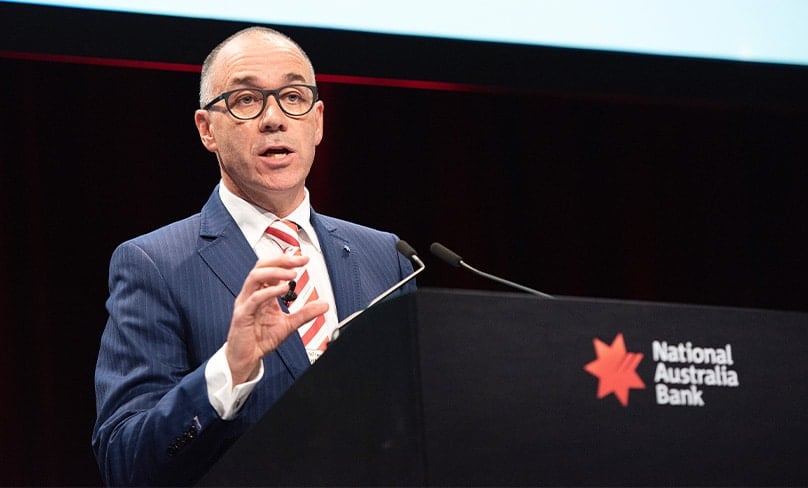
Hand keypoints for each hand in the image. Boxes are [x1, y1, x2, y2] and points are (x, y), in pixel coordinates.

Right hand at [225, 254, 328, 383]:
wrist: (246, 358)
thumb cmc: (260, 339)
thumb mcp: (289, 324)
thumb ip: (305, 313)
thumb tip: (323, 304)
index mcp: (262, 293)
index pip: (272, 268)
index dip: (288, 261)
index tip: (304, 259)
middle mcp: (252, 294)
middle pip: (262, 266)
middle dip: (282, 260)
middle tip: (299, 260)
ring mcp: (245, 303)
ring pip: (255, 277)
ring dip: (275, 272)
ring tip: (292, 273)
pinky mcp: (242, 315)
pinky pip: (254, 298)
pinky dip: (269, 291)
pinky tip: (283, 289)